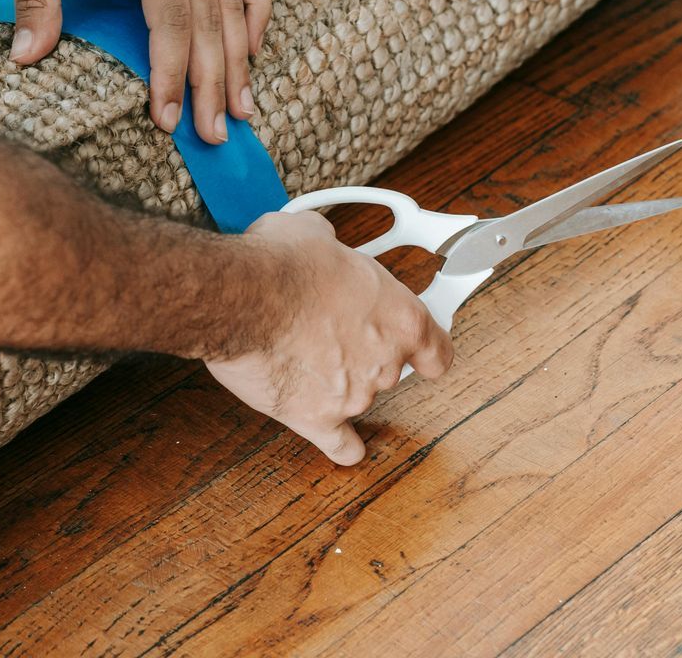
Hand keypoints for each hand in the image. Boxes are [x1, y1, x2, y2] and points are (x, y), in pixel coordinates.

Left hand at [0, 0, 269, 143]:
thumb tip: (27, 57)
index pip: (172, 21)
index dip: (171, 75)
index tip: (167, 121)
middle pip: (211, 21)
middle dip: (214, 83)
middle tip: (216, 135)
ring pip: (234, 4)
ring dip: (240, 59)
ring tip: (244, 109)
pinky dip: (255, 10)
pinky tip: (255, 47)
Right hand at [206, 211, 454, 465]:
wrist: (243, 298)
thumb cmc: (284, 265)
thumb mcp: (321, 237)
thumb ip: (335, 253)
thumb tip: (320, 246)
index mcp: (401, 317)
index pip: (438, 349)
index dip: (427, 349)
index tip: (421, 348)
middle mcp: (385, 362)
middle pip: (392, 370)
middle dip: (364, 351)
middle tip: (332, 329)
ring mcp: (354, 395)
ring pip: (359, 397)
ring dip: (338, 382)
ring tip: (304, 356)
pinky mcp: (316, 419)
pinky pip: (341, 445)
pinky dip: (341, 445)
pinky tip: (341, 441)